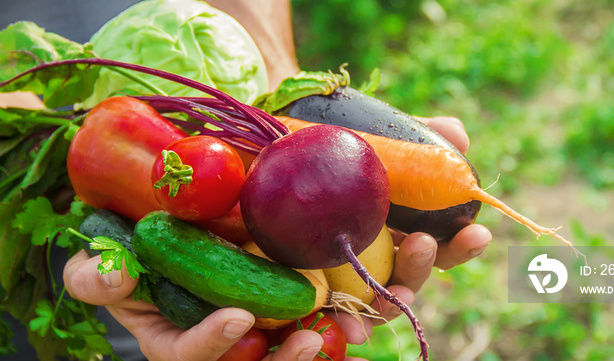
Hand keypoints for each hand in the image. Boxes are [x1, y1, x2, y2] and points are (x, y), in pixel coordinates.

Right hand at [63, 250, 362, 360]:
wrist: (187, 230)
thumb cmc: (143, 257)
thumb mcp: (107, 266)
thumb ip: (99, 277)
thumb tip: (107, 275)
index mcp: (193, 341)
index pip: (199, 357)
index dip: (213, 344)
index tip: (237, 318)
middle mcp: (247, 340)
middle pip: (279, 360)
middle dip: (300, 359)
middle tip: (318, 342)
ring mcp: (290, 316)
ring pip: (332, 331)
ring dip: (363, 317)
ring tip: (385, 298)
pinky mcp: (324, 290)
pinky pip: (361, 296)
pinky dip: (389, 280)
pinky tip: (414, 252)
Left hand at [328, 116, 491, 338]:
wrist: (276, 157)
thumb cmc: (334, 151)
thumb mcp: (376, 139)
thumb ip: (416, 137)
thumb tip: (459, 137)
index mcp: (403, 226)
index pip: (443, 243)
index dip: (464, 243)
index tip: (478, 233)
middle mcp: (382, 256)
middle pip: (417, 273)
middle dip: (430, 264)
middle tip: (423, 244)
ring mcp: (353, 277)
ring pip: (385, 299)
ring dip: (398, 295)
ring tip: (396, 287)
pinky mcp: (319, 293)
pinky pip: (337, 316)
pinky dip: (352, 326)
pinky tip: (353, 329)